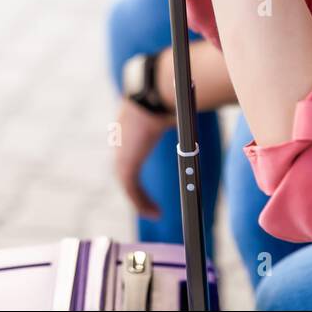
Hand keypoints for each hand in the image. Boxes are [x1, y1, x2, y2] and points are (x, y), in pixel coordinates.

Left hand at [114, 94, 174, 219]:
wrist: (152, 98)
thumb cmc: (163, 99)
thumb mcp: (167, 107)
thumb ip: (174, 112)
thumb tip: (191, 104)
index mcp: (126, 129)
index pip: (127, 152)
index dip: (135, 166)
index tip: (143, 177)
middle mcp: (120, 144)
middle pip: (125, 172)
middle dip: (135, 189)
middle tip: (147, 202)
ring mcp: (121, 156)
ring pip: (128, 185)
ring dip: (141, 201)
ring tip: (155, 212)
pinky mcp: (126, 166)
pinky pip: (132, 192)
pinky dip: (142, 204)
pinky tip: (155, 213)